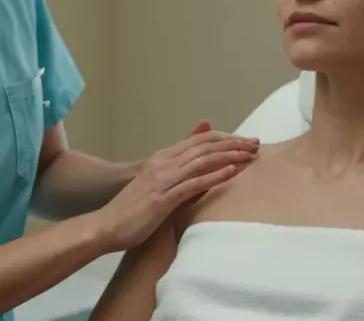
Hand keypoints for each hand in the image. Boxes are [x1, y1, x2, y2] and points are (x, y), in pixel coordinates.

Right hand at [91, 121, 259, 251]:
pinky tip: (232, 172)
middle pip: (205, 146)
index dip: (225, 138)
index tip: (245, 141)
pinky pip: (194, 183)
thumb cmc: (132, 209)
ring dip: (229, 156)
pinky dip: (215, 176)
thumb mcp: (156, 184)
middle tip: (257, 144)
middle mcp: (164, 163)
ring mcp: (164, 179)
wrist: (107, 225)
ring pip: (202, 161)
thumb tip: (193, 167)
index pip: (199, 140)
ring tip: (251, 155)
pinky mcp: (163, 198)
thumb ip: (175, 171)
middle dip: (233, 143)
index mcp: (163, 158)